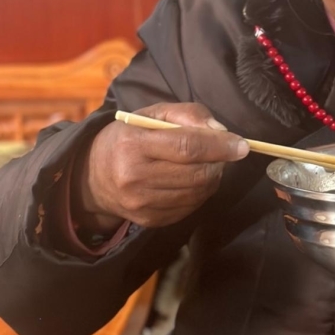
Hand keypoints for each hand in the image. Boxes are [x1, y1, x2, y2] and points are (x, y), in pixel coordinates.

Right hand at [76, 103, 248, 232]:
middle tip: (223, 153)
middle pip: (196, 173)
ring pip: (197, 193)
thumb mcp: (151, 114)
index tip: (242, 146)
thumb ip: (188, 114)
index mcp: (133, 145)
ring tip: (205, 164)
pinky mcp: (149, 220)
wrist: (92, 176)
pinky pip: (190, 207)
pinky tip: (190, 180)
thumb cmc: (128, 137)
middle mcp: (134, 178)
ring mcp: (141, 204)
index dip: (219, 146)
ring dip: (212, 178)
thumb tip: (221, 130)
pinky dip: (200, 193)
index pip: (186, 147)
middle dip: (219, 163)